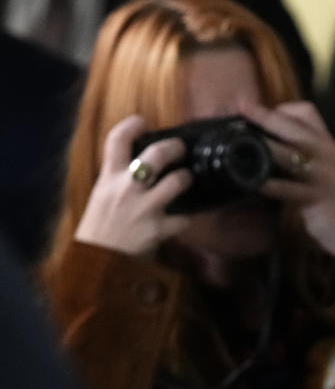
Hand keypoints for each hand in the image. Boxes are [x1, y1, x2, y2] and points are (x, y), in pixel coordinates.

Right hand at [74, 115, 192, 256]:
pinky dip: (188, 218)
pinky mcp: (157, 229)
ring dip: (186, 178)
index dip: (132, 125)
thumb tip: (140, 161)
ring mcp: (143, 209)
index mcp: (108, 179)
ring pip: (178, 181)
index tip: (143, 123)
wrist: (92, 265)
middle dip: (175, 147)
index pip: (116, 140)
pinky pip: (185, 218)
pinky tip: (185, 218)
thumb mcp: (101, 196)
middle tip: (180, 150)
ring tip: (186, 180)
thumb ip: (119, 179)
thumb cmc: (98, 229)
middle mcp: (125, 189)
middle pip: (157, 154)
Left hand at [241, 101, 334, 271]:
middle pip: (294, 127)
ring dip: (262, 147)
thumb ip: (302, 153)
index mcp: (327, 143)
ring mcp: (322, 174)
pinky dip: (267, 185)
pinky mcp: (316, 197)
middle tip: (242, 108)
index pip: (308, 112)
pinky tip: (251, 184)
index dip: (283, 109)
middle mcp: (326, 153)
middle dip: (265, 116)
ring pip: (288, 154)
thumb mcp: (323, 167)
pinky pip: (287, 188)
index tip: (260, 112)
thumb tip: (265, 144)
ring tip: (237, 145)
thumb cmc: (332, 196)